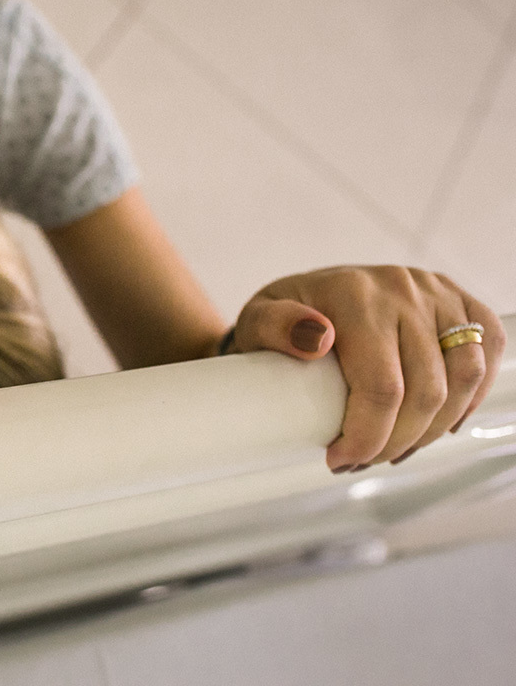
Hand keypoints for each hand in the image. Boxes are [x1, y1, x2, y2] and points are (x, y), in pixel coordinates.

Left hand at [228, 266, 504, 471]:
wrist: (307, 294)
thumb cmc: (282, 318)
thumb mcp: (258, 319)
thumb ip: (274, 326)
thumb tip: (316, 339)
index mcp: (354, 294)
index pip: (381, 385)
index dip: (368, 436)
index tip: (339, 459)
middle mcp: (402, 288)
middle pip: (425, 391)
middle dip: (397, 441)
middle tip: (363, 459)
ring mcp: (435, 293)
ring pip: (465, 377)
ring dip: (435, 427)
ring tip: (397, 447)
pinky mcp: (459, 301)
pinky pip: (489, 348)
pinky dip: (473, 393)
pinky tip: (441, 420)